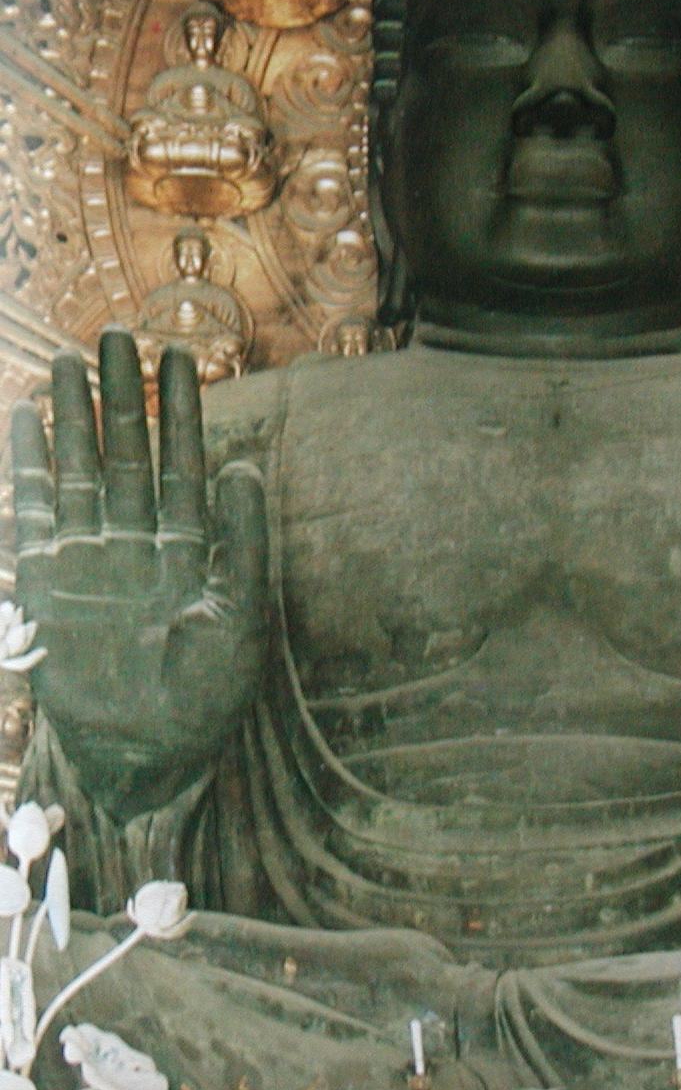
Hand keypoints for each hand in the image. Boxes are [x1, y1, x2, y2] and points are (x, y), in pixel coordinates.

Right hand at [10, 329, 267, 820]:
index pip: (183, 463)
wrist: (148, 754)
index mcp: (190, 549)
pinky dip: (29, 469)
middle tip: (115, 335)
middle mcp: (137, 544)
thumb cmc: (208, 695)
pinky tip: (27, 422)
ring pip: (80, 472)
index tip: (178, 355)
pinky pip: (34, 514)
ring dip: (74, 420)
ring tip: (69, 363)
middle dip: (122, 397)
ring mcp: (89, 559)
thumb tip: (244, 464)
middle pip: (127, 454)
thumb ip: (245, 539)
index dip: (180, 410)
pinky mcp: (46, 583)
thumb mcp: (242, 613)